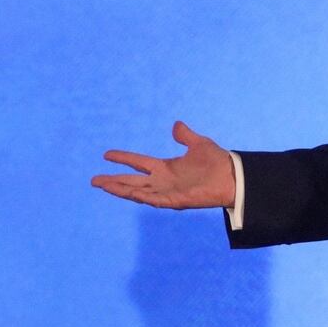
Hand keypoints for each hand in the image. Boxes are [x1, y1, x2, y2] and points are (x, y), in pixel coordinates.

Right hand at [91, 121, 235, 209]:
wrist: (233, 176)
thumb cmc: (218, 162)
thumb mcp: (199, 144)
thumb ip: (185, 136)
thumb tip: (176, 125)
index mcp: (166, 168)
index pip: (139, 163)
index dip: (123, 158)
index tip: (106, 154)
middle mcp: (164, 181)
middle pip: (132, 181)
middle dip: (113, 181)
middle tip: (94, 181)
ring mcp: (169, 191)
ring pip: (139, 192)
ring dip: (121, 190)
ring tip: (103, 186)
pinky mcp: (177, 200)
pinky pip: (155, 200)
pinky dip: (142, 197)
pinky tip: (129, 193)